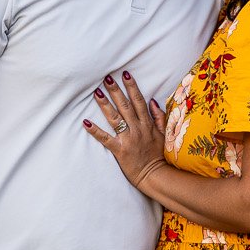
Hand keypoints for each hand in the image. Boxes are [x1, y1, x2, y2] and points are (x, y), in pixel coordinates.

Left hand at [84, 70, 166, 190]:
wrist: (156, 175)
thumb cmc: (158, 155)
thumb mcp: (163, 134)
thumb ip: (159, 117)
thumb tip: (153, 101)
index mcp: (147, 124)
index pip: (139, 101)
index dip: (132, 86)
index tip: (125, 74)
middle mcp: (137, 129)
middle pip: (125, 106)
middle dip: (116, 91)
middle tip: (106, 78)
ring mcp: (128, 139)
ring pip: (115, 119)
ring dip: (105, 105)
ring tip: (96, 93)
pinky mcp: (120, 150)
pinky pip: (106, 139)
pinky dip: (96, 131)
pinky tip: (86, 122)